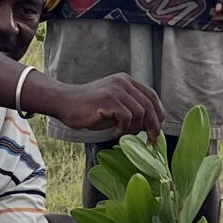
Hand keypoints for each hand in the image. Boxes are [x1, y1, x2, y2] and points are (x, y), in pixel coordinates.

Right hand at [45, 71, 165, 141]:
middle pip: (149, 105)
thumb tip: (150, 127)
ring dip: (134, 129)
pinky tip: (114, 133)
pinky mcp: (109, 98)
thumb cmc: (88, 109)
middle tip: (151, 140)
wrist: (64, 103)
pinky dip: (123, 129)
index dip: (158, 114)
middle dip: (153, 126)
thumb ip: (132, 112)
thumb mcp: (114, 108)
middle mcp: (124, 82)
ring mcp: (116, 89)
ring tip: (123, 135)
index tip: (157, 130)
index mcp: (126, 81)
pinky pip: (126, 117)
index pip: (151, 96)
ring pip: (140, 112)